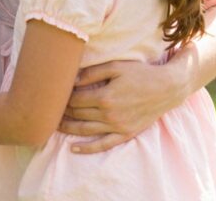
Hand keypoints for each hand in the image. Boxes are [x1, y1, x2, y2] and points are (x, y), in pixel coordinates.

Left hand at [58, 59, 187, 153]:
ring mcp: (117, 127)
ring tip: (53, 125)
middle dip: (62, 111)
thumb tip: (72, 79)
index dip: (63, 96)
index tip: (55, 93)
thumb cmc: (140, 73)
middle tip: (49, 108)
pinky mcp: (125, 134)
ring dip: (68, 129)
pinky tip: (73, 148)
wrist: (166, 88)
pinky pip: (103, 145)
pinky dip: (87, 148)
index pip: (75, 99)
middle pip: (78, 115)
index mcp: (105, 96)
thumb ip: (92, 72)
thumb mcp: (116, 66)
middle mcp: (109, 114)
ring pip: (85, 130)